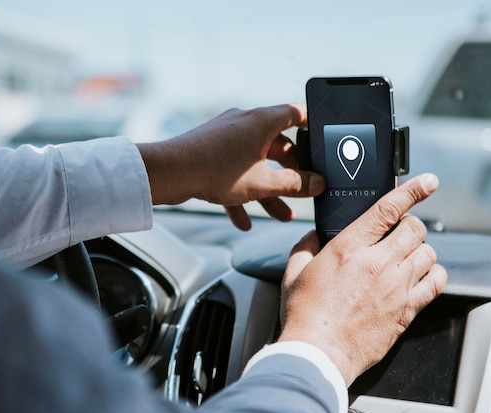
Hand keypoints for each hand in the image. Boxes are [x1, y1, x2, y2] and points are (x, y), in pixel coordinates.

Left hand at [137, 103, 324, 229]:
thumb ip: (295, 184)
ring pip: (255, 164)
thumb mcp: (263, 183)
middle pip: (277, 146)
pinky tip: (243, 221)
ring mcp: (226, 139)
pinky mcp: (210, 153)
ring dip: (268, 190)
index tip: (322, 139)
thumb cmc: (216, 170)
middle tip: (303, 191)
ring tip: (280, 215)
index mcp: (262, 121)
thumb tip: (318, 183)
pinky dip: (240, 194)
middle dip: (291, 173)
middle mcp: (244, 124)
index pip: (295, 114)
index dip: (311, 125)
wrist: (169, 172)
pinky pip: (233, 173)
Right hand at [277, 173, 447, 384]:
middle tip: (398, 232)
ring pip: (428, 253)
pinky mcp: (407, 310)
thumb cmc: (304, 315)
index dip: (412, 190)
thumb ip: (305, 247)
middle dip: (409, 225)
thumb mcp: (294, 273)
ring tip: (406, 256)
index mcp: (348, 248)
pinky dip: (434, 274)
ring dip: (420, 249)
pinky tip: (422, 276)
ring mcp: (396, 287)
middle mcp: (377, 263)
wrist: (319, 354)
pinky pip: (436, 283)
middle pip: (414, 229)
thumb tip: (313, 236)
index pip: (388, 209)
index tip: (428, 181)